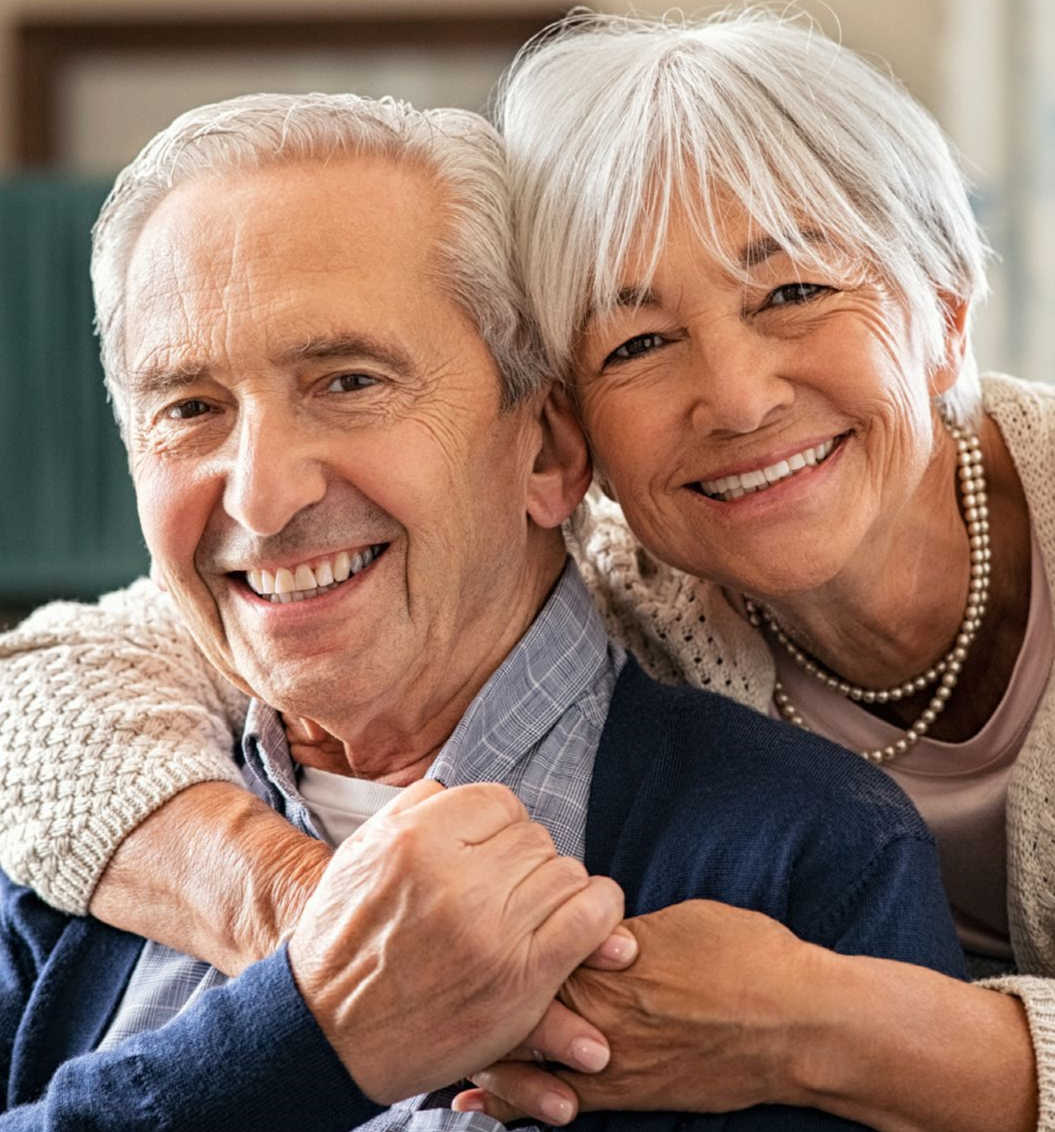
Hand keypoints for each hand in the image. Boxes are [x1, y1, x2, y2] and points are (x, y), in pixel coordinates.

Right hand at [288, 779, 623, 1103]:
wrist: (329, 1037)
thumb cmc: (345, 941)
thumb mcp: (360, 853)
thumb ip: (412, 808)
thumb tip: (457, 788)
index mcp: (416, 839)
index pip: (499, 802)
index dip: (499, 828)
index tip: (489, 854)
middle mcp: (456, 879)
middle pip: (535, 838)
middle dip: (525, 862)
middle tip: (505, 892)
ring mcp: (492, 931)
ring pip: (566, 873)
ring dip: (557, 890)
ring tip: (532, 913)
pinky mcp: (522, 979)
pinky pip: (591, 916)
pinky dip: (601, 911)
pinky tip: (591, 919)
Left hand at [455, 900, 820, 1120]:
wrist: (797, 1023)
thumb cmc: (746, 956)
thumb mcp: (677, 919)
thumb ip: (620, 927)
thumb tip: (585, 924)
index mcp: (609, 954)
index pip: (530, 943)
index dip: (490, 936)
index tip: (454, 924)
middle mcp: (600, 1007)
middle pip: (515, 999)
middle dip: (469, 991)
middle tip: (424, 980)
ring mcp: (610, 1057)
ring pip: (525, 1053)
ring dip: (478, 1048)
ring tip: (432, 1043)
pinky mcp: (627, 1095)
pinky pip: (556, 1105)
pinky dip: (513, 1105)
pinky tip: (476, 1109)